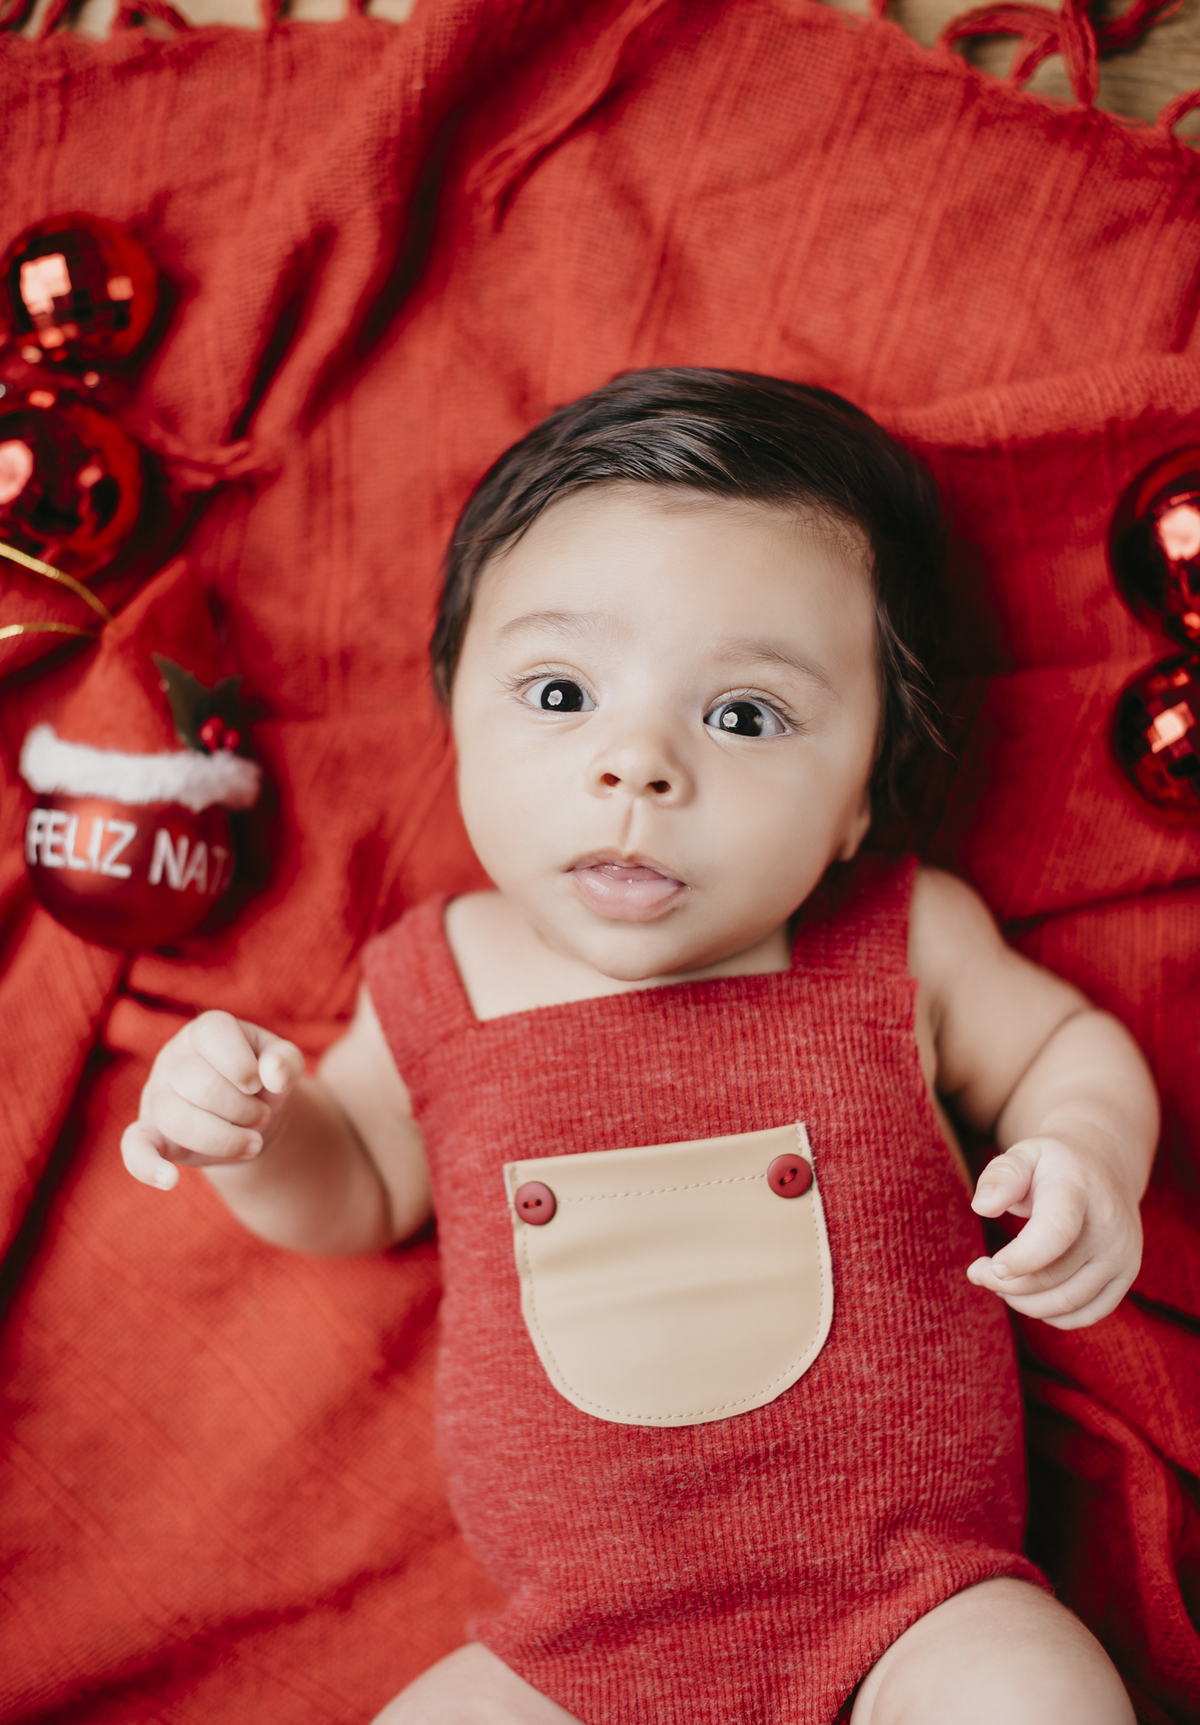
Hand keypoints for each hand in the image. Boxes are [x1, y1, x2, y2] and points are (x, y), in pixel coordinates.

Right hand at [121, 1011, 305, 1190]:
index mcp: (207, 1031)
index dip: (240, 1063)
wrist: (248, 1113)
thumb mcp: (283, 1064)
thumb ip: (285, 1061)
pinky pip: (134, 1147)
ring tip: (253, 1142)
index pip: (213, 1033)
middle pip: (200, 1084)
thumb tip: (275, 1076)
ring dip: (223, 1137)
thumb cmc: (263, 1080)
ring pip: (175, 1117)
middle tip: (262, 1117)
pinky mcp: (150, 1132)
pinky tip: (170, 1180)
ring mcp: (157, 1095)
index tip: (258, 1084)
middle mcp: (174, 1058)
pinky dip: (147, 1166)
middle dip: (242, 1109)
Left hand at [966, 1134, 1142, 1328]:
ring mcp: (1123, 1254)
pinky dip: (1052, 1315)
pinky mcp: (1127, 1276)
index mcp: (1078, 1189)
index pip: (1056, 1231)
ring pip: (1068, 1302)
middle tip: (977, 1272)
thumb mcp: (1023, 1155)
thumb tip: (982, 1206)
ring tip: (999, 1284)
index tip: (992, 1268)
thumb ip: (1001, 1176)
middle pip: (1054, 1275)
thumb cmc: (1052, 1165)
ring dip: (1023, 1303)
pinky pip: (1088, 1314)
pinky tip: (1029, 1297)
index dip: (1023, 1258)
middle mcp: (1109, 1226)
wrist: (1105, 1165)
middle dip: (1005, 1283)